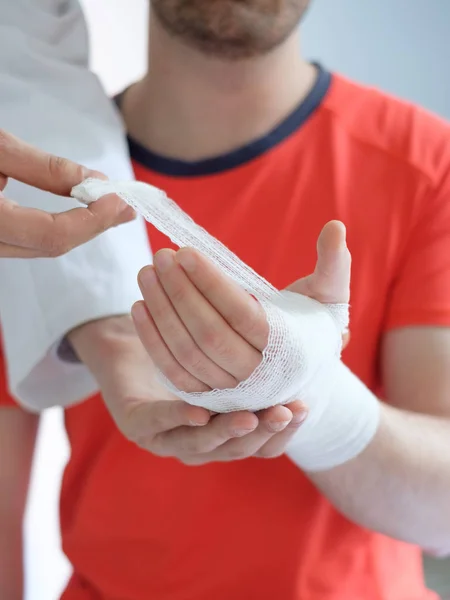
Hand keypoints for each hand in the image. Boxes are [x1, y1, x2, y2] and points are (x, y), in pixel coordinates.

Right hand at [0, 129, 134, 257]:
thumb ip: (46, 168)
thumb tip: (94, 182)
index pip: (52, 234)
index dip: (92, 219)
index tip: (118, 199)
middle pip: (53, 245)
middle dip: (95, 225)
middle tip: (128, 206)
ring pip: (44, 246)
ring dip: (82, 228)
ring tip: (114, 209)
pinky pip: (33, 240)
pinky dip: (63, 226)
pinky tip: (84, 212)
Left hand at [69, 316, 304, 464]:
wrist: (141, 333)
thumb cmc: (198, 345)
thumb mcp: (242, 347)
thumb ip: (281, 346)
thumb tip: (339, 333)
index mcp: (228, 430)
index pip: (265, 443)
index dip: (287, 430)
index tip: (307, 407)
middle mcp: (202, 443)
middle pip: (237, 448)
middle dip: (263, 433)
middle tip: (285, 412)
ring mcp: (168, 439)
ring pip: (200, 445)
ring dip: (225, 432)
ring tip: (248, 416)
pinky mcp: (136, 424)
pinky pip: (157, 425)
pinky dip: (176, 417)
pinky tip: (197, 409)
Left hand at [130, 221, 350, 460]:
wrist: (301, 374)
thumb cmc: (312, 328)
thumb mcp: (330, 297)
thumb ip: (334, 264)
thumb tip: (336, 226)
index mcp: (285, 348)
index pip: (240, 313)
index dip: (210, 283)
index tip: (184, 251)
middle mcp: (255, 375)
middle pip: (208, 334)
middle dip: (180, 293)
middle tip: (160, 256)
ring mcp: (229, 390)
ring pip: (186, 353)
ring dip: (161, 312)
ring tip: (146, 273)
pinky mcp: (207, 395)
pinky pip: (174, 372)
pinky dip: (154, 341)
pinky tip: (139, 306)